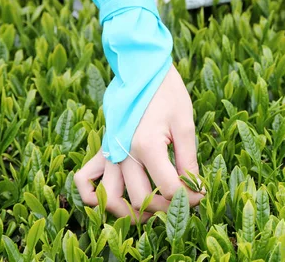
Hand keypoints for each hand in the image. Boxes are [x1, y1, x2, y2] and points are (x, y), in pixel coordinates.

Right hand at [73, 65, 203, 223]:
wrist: (143, 70)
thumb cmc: (168, 94)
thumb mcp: (185, 125)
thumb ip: (188, 161)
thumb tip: (195, 190)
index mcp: (146, 145)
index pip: (167, 188)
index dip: (188, 197)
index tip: (200, 196)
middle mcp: (122, 153)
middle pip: (139, 200)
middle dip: (164, 208)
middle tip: (182, 203)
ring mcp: (108, 152)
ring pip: (109, 200)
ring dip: (131, 213)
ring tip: (153, 210)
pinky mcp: (102, 149)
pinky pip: (84, 180)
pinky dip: (94, 197)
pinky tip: (116, 199)